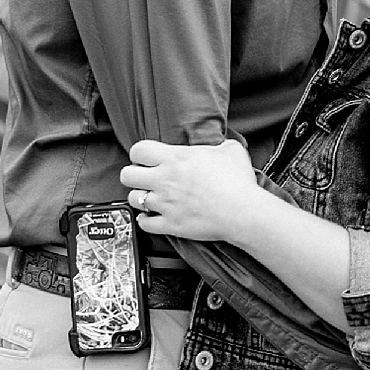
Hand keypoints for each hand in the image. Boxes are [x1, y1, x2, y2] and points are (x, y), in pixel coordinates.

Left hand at [120, 138, 259, 240]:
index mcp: (176, 158)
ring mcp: (165, 203)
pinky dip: (146, 221)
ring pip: (133, 199)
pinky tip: (153, 217)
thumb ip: (220, 145)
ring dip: (140, 198)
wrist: (243, 212)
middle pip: (126, 175)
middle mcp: (165, 180)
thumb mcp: (232, 151)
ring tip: (151, 198)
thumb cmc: (238, 182)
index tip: (146, 158)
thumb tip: (221, 146)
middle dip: (133, 175)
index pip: (139, 150)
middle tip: (144, 178)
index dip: (139, 154)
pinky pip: (144, 224)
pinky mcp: (170, 224)